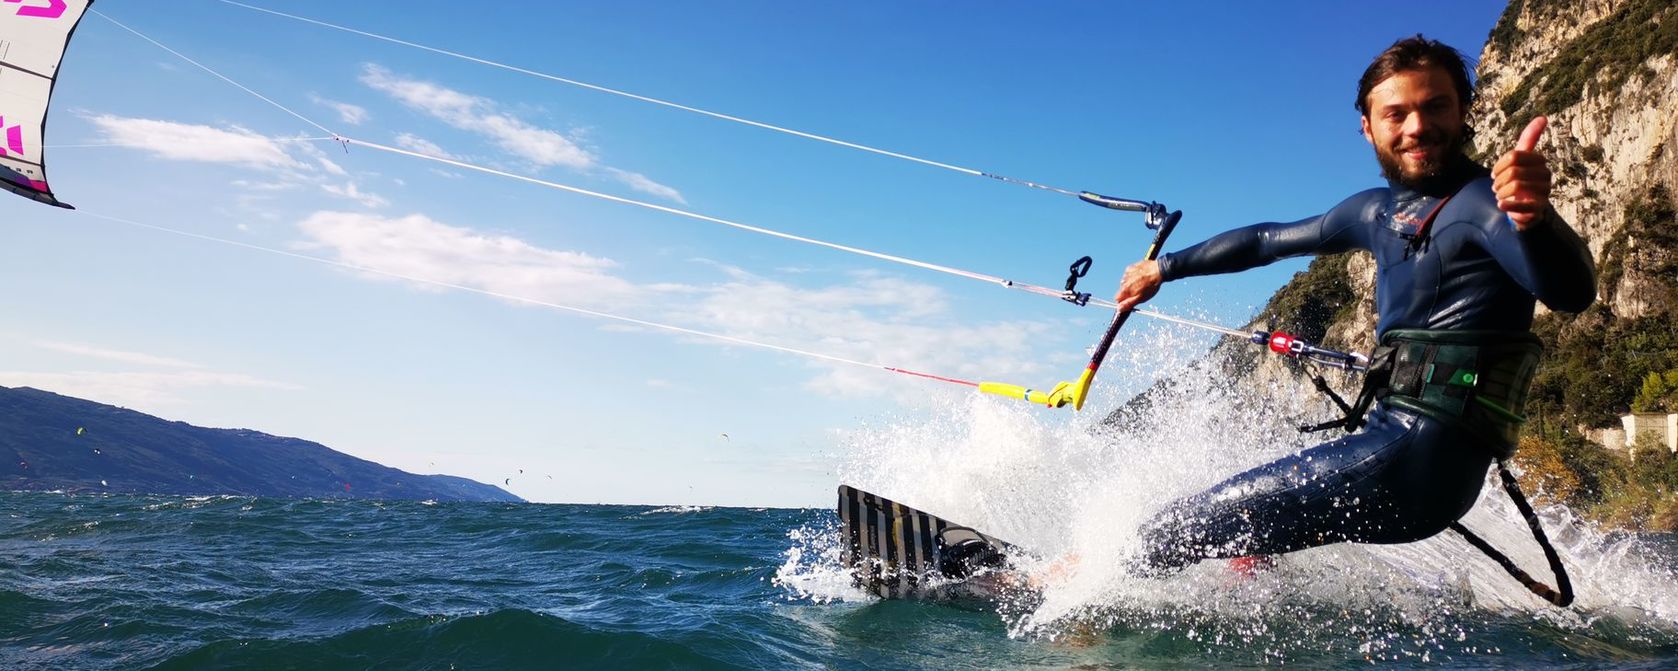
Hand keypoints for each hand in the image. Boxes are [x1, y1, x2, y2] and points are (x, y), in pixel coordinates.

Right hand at [1113, 259, 1161, 310]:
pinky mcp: (1130, 267)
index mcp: (1125, 290)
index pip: (1117, 298)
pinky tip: (1141, 276)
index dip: (1123, 301)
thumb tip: (1119, 308)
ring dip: (1130, 283)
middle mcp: (1123, 281)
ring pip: (1125, 282)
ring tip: (1141, 283)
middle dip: (1128, 292)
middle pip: (1121, 290)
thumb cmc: (1151, 286)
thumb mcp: (1141, 298)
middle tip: (1139, 291)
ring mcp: (1126, 274)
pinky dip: (1133, 276)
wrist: (1158, 270)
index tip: (1129, 300)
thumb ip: (1129, 304)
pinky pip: (1128, 274)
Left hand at [1492, 116, 1552, 230]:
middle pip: (1514, 171)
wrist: (1526, 207)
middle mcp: (1546, 176)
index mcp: (1540, 162)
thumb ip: (1530, 138)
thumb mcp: (1521, 159)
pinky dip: (1508, 205)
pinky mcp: (1539, 210)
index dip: (1499, 165)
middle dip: (1498, 180)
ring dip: (1501, 192)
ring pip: (1516, 186)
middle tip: (1495, 187)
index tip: (1494, 173)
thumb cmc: (1521, 179)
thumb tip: (1543, 117)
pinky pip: (1522, 205)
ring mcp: (1544, 193)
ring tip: (1499, 196)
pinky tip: (1500, 205)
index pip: (1514, 156)